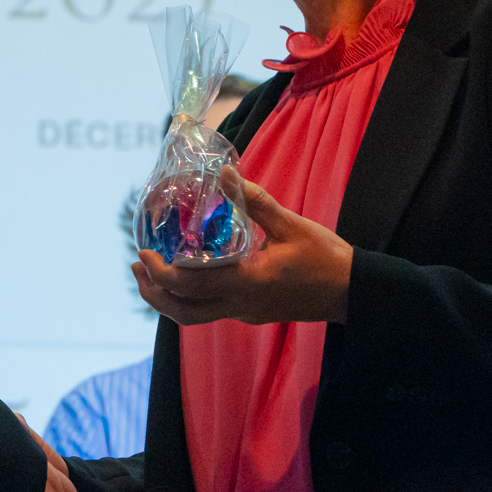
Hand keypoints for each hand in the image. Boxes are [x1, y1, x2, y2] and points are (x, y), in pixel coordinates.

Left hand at [134, 170, 352, 325]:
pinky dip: (188, 298)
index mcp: (247, 282)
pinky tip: (184, 274)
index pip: (191, 286)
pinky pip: (209, 311)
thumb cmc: (326, 258)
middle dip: (153, 290)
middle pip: (183, 311)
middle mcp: (240, 304)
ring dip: (166, 300)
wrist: (353, 292)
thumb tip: (225, 173)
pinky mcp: (250, 313)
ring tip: (149, 275)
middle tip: (138, 263)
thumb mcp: (291, 225)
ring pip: (193, 317)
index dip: (160, 273)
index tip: (144, 252)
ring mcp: (245, 312)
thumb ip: (255, 201)